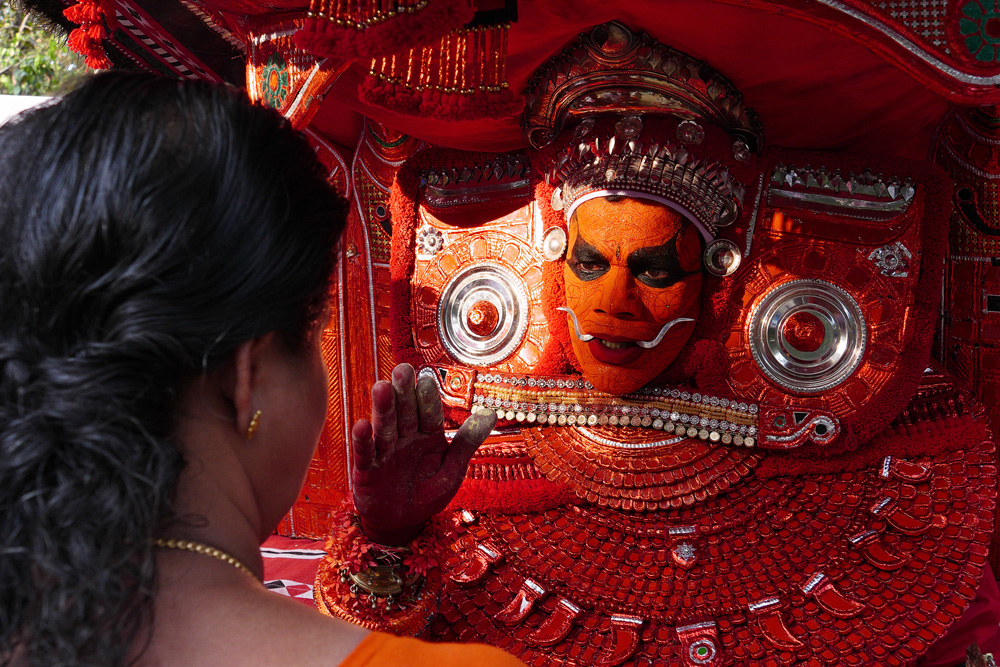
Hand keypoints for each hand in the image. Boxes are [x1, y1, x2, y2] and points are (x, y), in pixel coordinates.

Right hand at [351, 363, 496, 544]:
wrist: (402, 521)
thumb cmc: (428, 492)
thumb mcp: (452, 469)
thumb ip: (467, 442)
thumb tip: (492, 412)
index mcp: (428, 435)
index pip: (429, 413)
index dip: (428, 398)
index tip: (427, 379)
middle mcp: (405, 438)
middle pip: (405, 412)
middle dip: (404, 392)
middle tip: (402, 369)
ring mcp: (386, 452)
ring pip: (385, 427)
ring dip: (383, 408)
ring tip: (381, 388)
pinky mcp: (367, 470)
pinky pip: (366, 453)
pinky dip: (363, 440)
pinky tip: (362, 424)